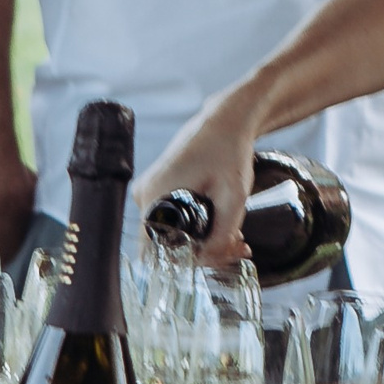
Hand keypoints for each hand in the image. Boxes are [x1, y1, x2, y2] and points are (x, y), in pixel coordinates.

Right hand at [136, 95, 258, 267]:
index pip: (156, 253)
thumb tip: (210, 260)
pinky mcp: (159, 188)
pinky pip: (174, 218)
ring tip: (237, 236)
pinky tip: (224, 224)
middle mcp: (144, 196)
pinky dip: (198, 226)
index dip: (191, 262)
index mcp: (153, 198)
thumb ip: (222, 233)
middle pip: (167, 245)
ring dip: (205, 240)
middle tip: (238, 247)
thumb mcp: (233, 197)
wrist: (226, 121)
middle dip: (206, 252)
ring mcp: (150, 191)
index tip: (223, 255)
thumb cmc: (228, 152)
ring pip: (173, 233)